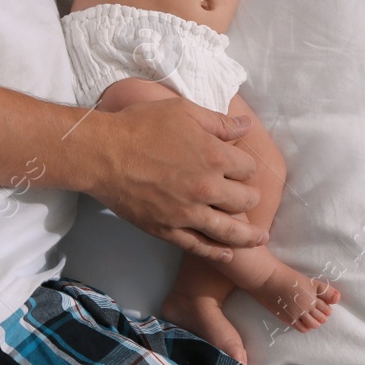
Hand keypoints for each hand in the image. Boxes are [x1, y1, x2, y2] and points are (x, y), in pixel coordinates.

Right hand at [87, 98, 268, 261]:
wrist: (104, 153)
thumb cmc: (142, 126)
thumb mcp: (184, 111)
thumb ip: (219, 122)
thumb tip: (247, 125)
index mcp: (215, 157)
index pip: (248, 169)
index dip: (246, 168)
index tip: (240, 169)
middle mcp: (206, 188)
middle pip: (244, 200)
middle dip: (250, 198)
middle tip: (249, 199)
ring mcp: (187, 213)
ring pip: (228, 230)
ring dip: (247, 235)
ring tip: (260, 239)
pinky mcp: (168, 229)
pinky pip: (198, 246)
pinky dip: (216, 252)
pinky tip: (227, 253)